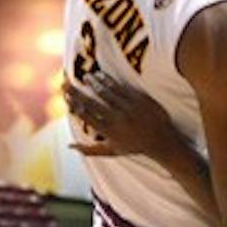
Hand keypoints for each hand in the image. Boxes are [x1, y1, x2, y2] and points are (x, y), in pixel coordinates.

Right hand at [63, 72, 178, 159]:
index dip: (74, 105)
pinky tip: (99, 75)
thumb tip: (69, 146)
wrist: (161, 140)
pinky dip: (106, 80)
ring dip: (91, 83)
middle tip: (65, 83)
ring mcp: (126, 108)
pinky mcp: (137, 99)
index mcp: (108, 131)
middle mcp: (115, 119)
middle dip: (76, 92)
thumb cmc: (133, 146)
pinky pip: (118, 87)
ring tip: (84, 76)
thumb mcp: (111, 151)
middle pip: (91, 102)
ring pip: (104, 92)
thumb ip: (89, 150)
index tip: (66, 96)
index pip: (86, 116)